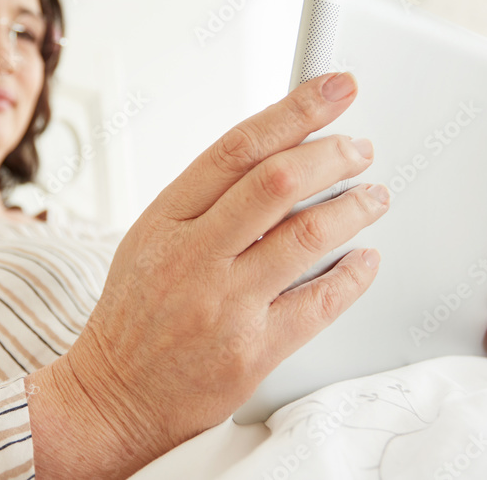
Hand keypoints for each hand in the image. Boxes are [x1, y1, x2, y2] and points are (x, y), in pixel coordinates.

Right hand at [27, 72, 389, 478]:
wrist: (113, 397)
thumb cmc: (135, 315)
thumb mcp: (151, 239)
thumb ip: (207, 202)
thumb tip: (280, 159)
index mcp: (165, 219)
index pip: (237, 148)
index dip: (295, 110)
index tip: (334, 89)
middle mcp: (193, 257)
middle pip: (278, 181)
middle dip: (334, 154)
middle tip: (360, 149)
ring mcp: (223, 305)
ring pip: (308, 235)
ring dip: (355, 208)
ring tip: (373, 197)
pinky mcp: (252, 352)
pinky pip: (320, 303)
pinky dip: (353, 274)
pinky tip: (365, 259)